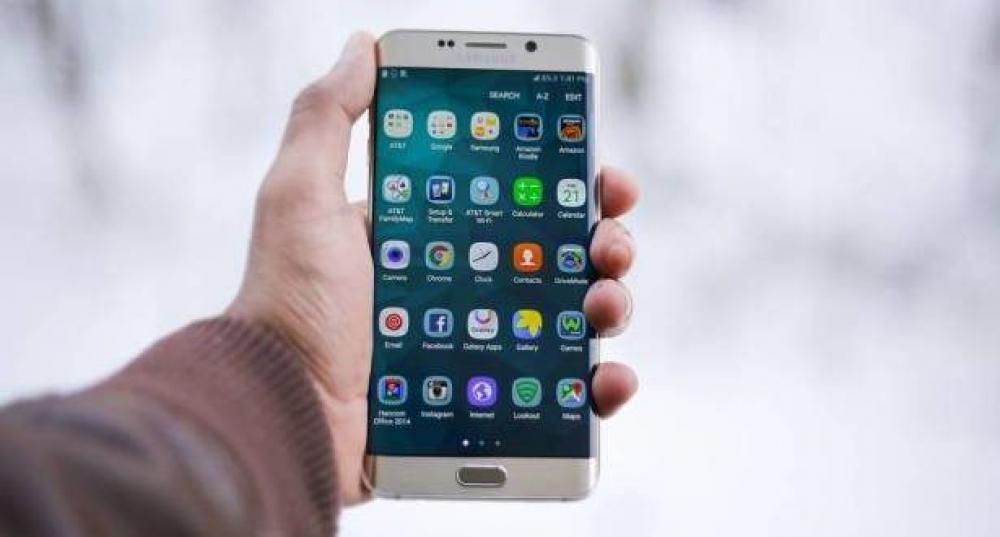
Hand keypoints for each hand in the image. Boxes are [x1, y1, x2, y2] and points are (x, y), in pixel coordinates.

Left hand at [228, 32, 639, 505]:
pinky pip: (560, 397)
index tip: (599, 173)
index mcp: (430, 236)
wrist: (280, 413)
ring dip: (608, 303)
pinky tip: (609, 378)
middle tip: (610, 242)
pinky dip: (599, 388)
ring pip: (570, 319)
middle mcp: (461, 288)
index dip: (566, 181)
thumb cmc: (289, 305)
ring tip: (603, 305)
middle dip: (602, 240)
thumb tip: (363, 44)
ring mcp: (478, 347)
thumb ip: (327, 117)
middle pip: (557, 255)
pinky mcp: (488, 407)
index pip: (515, 196)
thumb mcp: (300, 197)